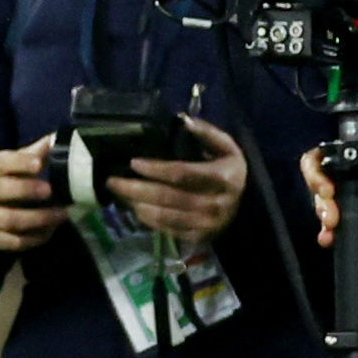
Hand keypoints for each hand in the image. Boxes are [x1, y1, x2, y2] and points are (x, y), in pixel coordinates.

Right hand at [0, 134, 65, 251]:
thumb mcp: (8, 166)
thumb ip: (31, 154)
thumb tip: (57, 138)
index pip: (0, 162)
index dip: (19, 163)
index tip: (39, 164)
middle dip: (26, 189)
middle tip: (50, 190)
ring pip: (9, 219)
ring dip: (38, 218)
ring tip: (61, 214)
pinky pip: (14, 242)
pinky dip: (35, 238)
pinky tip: (50, 231)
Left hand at [108, 114, 245, 242]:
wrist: (245, 205)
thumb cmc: (228, 170)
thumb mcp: (226, 147)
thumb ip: (207, 133)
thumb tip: (185, 121)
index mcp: (223, 178)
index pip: (182, 174)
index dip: (156, 169)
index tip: (133, 162)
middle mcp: (215, 204)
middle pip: (168, 197)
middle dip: (135, 189)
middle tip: (112, 181)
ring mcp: (207, 224)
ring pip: (164, 215)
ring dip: (137, 204)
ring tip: (118, 193)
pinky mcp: (199, 237)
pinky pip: (168, 230)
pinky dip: (148, 220)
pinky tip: (134, 208)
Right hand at [300, 147, 357, 248]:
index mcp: (352, 158)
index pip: (319, 158)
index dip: (316, 173)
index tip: (327, 190)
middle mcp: (340, 176)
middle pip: (317, 184)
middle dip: (322, 203)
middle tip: (331, 217)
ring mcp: (340, 199)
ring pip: (321, 206)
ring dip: (325, 218)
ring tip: (331, 230)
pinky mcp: (344, 219)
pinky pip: (328, 226)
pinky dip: (328, 234)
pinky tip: (329, 239)